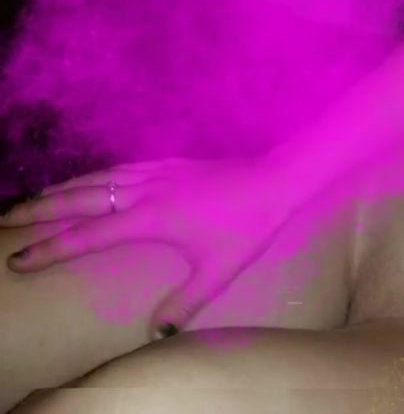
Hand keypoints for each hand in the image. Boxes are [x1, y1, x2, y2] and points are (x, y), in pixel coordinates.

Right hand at [0, 157, 294, 338]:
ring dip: (61, 190)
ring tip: (34, 201)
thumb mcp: (218, 271)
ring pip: (96, 179)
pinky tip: (90, 180)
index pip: (85, 237)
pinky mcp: (170, 164)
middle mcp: (143, 192)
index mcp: (148, 219)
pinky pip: (119, 168)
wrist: (278, 179)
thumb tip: (155, 336)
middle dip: (37, 211)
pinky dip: (94, 175)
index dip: (48, 250)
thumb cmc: (249, 226)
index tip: (16, 262)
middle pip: (78, 200)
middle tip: (4, 221)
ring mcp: (156, 174)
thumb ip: (184, 303)